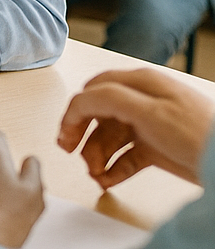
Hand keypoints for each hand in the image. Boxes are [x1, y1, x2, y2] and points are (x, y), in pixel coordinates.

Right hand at [57, 68, 214, 188]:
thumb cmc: (198, 133)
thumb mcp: (148, 111)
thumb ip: (110, 98)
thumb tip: (80, 98)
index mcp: (139, 84)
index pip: (93, 92)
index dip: (75, 113)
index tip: (65, 134)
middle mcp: (142, 102)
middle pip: (99, 116)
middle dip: (83, 136)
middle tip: (71, 152)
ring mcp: (149, 125)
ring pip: (111, 138)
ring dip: (97, 156)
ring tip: (95, 174)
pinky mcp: (157, 147)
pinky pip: (126, 156)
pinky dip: (114, 167)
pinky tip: (108, 179)